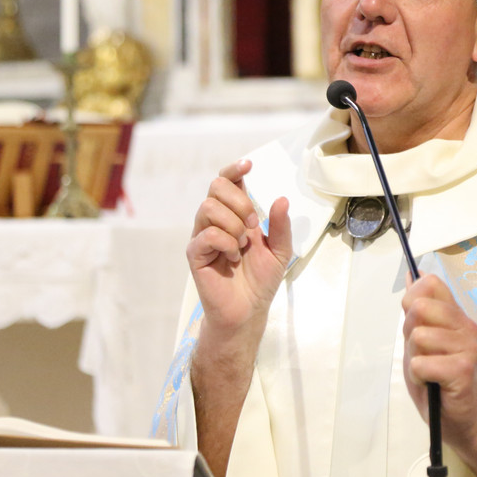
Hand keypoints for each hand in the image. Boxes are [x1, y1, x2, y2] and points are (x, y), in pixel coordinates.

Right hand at [187, 159, 292, 341]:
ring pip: (209, 207)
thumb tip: (281, 199)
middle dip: (239, 201)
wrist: (248, 310)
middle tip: (252, 225)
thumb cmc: (260, 281)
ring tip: (242, 245)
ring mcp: (203, 236)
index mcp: (234, 215)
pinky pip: (207, 234)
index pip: (226, 182)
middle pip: (215, 187)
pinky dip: (225, 242)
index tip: (248, 166)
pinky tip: (232, 256)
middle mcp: (215, 221)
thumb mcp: (280, 250)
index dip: (234, 170)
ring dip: (233, 224)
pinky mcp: (195, 253)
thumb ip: (281, 226)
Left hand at [402, 273, 476, 476]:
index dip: (413, 299)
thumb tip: (412, 274)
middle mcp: (466, 325)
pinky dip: (418, 374)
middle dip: (410, 331)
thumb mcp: (421, 338)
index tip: (416, 322)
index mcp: (455, 314)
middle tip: (422, 351)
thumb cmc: (436, 376)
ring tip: (429, 368)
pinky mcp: (464, 369)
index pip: (431, 283)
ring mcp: (468, 346)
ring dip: (414, 356)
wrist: (454, 417)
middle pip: (419, 307)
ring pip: (419, 335)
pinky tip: (431, 381)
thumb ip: (417, 308)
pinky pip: (422, 362)